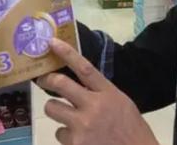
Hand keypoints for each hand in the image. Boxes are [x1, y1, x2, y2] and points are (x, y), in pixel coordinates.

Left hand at [37, 38, 158, 144]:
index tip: (52, 42)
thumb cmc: (131, 129)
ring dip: (57, 111)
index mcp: (108, 93)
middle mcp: (93, 106)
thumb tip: (82, 86)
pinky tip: (81, 140)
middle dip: (48, 80)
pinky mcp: (74, 144)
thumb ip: (102, 94)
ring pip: (52, 109)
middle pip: (60, 85)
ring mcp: (81, 126)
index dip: (67, 53)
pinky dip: (67, 136)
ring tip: (68, 118)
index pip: (85, 68)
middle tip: (44, 79)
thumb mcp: (121, 103)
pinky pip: (59, 134)